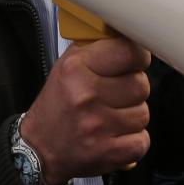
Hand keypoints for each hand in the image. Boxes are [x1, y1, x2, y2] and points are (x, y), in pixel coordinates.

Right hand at [19, 36, 151, 184]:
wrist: (39, 149)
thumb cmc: (58, 104)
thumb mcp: (66, 66)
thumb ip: (97, 48)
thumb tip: (129, 32)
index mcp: (76, 68)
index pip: (129, 52)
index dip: (138, 56)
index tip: (135, 61)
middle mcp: (86, 95)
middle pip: (141, 85)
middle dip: (134, 89)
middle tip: (117, 94)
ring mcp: (98, 125)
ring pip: (144, 113)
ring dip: (132, 116)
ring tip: (112, 116)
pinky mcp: (107, 152)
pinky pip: (142, 140)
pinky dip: (134, 140)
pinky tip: (116, 136)